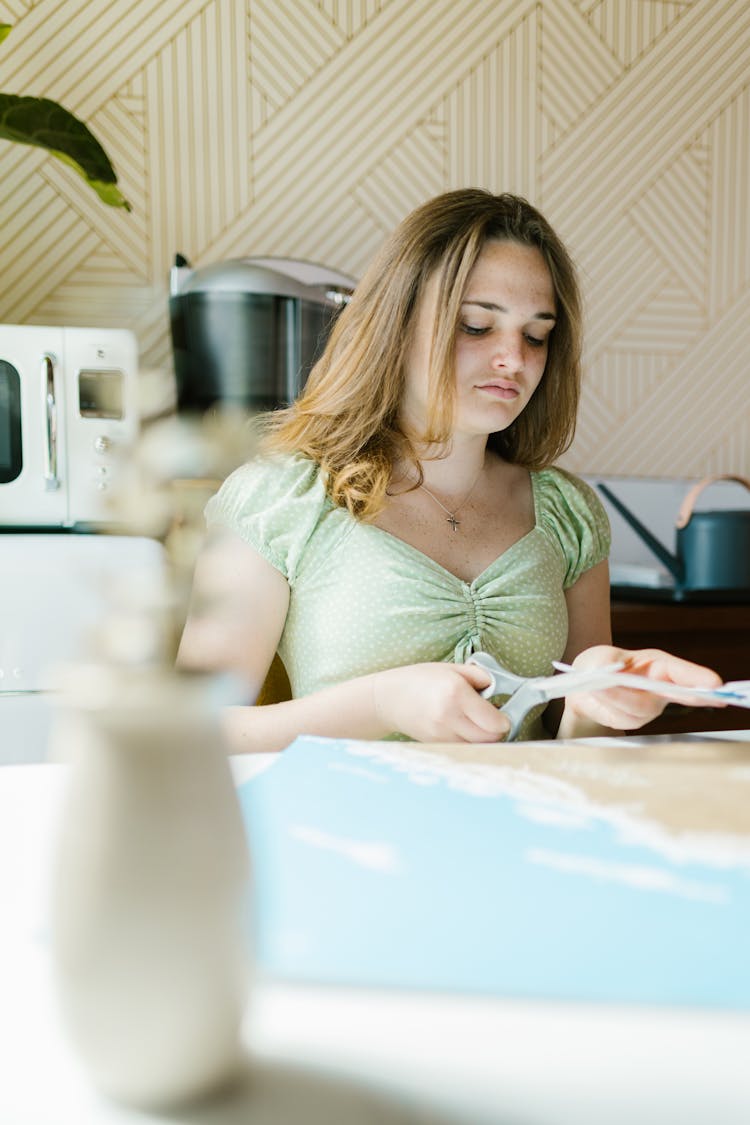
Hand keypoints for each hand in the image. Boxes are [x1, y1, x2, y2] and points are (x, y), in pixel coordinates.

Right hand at [372, 662, 510, 742]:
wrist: (387, 699)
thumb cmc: (420, 679)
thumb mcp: (452, 668)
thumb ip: (480, 677)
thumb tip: (502, 688)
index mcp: (456, 693)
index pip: (494, 722)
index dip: (504, 720)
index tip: (503, 713)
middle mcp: (449, 717)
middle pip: (490, 739)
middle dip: (497, 731)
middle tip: (494, 719)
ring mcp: (441, 735)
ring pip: (478, 748)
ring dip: (484, 739)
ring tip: (478, 724)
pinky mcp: (436, 745)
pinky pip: (463, 749)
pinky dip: (470, 743)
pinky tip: (464, 729)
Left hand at [561, 645, 723, 733]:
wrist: (583, 688)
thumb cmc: (600, 666)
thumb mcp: (600, 656)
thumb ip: (605, 662)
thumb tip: (610, 670)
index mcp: (658, 665)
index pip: (680, 672)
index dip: (696, 677)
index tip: (713, 683)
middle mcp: (659, 688)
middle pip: (681, 694)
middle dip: (697, 695)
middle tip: (715, 696)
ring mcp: (649, 707)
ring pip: (640, 707)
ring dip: (618, 696)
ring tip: (598, 684)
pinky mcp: (633, 721)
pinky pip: (622, 716)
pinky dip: (608, 703)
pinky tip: (597, 694)